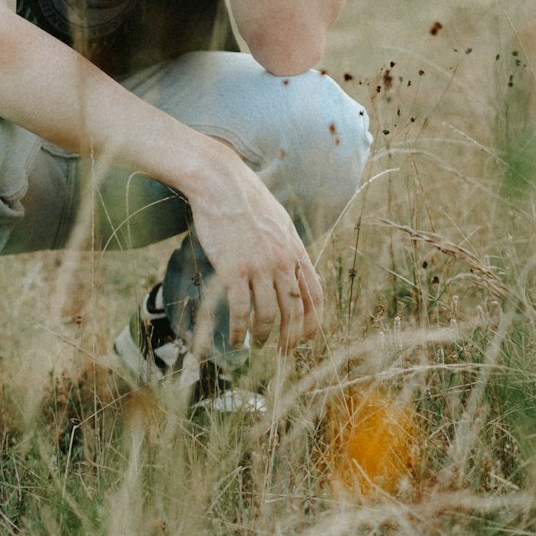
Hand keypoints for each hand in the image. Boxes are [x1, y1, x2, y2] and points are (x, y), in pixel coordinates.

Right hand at [186, 138, 322, 353]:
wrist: (220, 183)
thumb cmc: (245, 198)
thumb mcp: (278, 220)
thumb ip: (287, 245)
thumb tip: (292, 265)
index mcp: (295, 249)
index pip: (314, 294)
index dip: (313, 321)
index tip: (306, 336)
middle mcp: (282, 261)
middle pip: (295, 310)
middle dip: (291, 336)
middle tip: (284, 352)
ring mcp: (259, 267)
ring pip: (269, 315)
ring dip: (264, 336)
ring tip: (257, 344)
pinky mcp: (234, 270)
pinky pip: (241, 311)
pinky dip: (240, 331)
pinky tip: (235, 340)